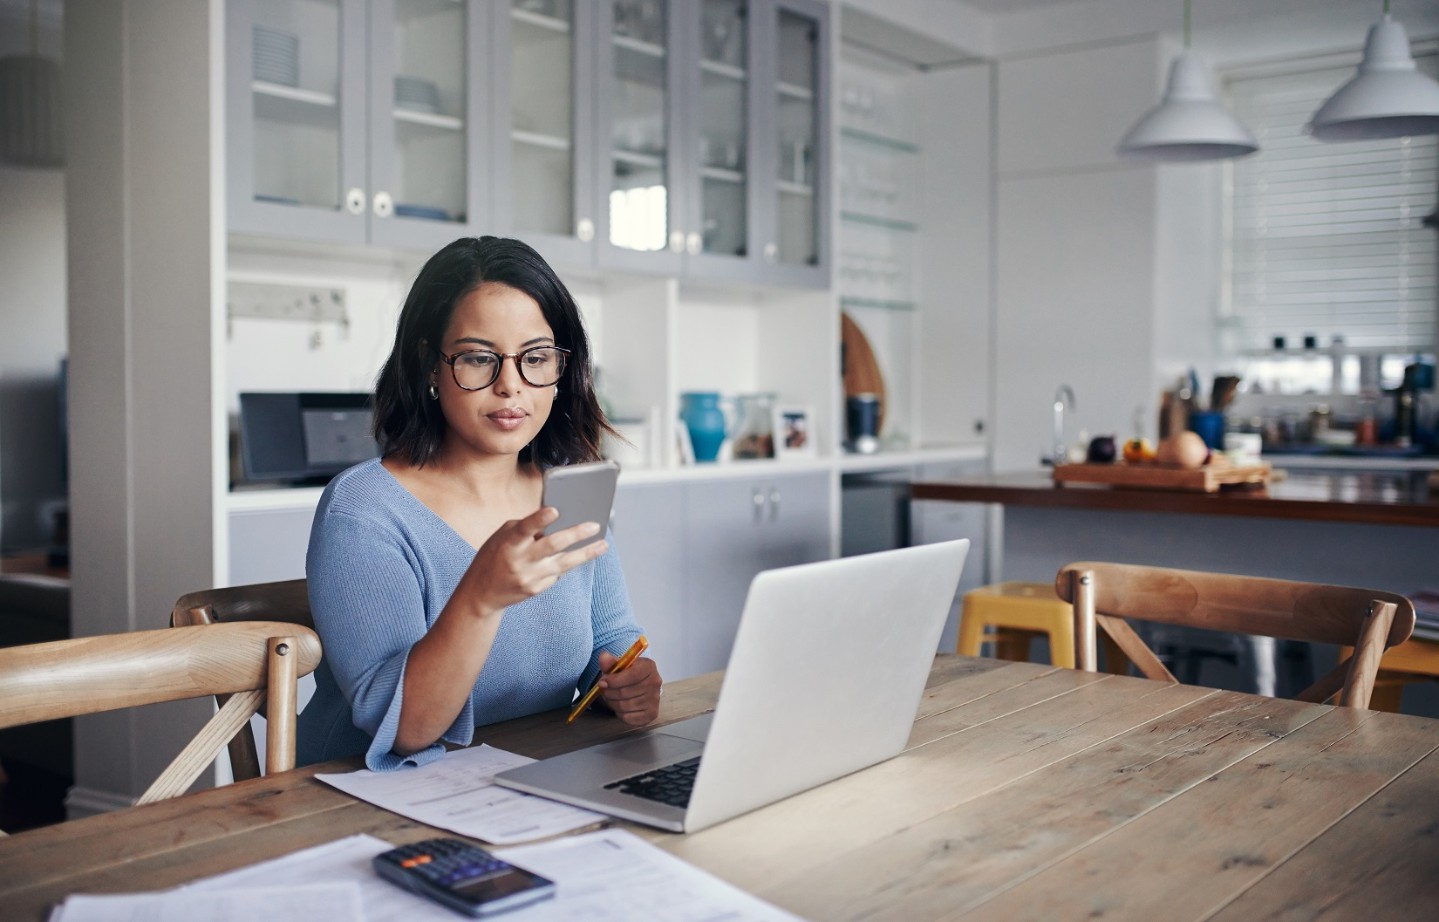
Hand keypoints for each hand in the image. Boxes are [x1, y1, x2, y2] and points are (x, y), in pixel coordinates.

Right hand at [457, 507, 607, 617]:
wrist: (481, 593)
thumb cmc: (494, 556)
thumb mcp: (502, 537)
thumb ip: (526, 528)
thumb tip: (556, 520)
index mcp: (508, 543)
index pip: (524, 529)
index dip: (539, 520)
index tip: (555, 510)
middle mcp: (519, 561)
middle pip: (551, 546)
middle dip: (575, 534)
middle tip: (594, 525)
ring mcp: (529, 577)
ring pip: (563, 563)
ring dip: (586, 553)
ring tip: (603, 545)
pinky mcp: (536, 589)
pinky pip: (557, 573)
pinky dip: (564, 563)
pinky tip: (574, 556)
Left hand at [598, 652, 661, 725]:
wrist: (638, 685)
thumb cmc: (626, 674)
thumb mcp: (618, 665)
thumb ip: (610, 661)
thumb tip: (603, 657)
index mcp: (649, 666)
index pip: (632, 675)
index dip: (614, 680)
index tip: (602, 682)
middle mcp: (655, 683)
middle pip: (625, 692)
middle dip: (609, 692)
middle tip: (603, 690)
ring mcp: (655, 700)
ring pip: (624, 706)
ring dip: (612, 703)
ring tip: (610, 697)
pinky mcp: (652, 714)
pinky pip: (628, 717)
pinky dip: (619, 713)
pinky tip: (620, 706)